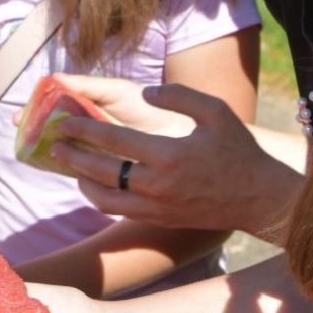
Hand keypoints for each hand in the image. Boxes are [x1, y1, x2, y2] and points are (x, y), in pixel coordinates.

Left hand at [47, 77, 300, 235]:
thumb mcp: (215, 111)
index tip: (64, 120)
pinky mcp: (159, 220)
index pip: (113, 140)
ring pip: (104, 198)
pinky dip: (101, 196)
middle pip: (100, 171)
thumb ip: (179, 95)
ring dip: (83, 180)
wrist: (258, 198)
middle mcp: (157, 185)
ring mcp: (156, 207)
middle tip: (54, 144)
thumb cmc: (238, 150)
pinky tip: (96, 182)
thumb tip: (146, 93)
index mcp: (169, 155)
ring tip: (71, 165)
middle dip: (72, 156)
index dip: (84, 129)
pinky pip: (119, 210)